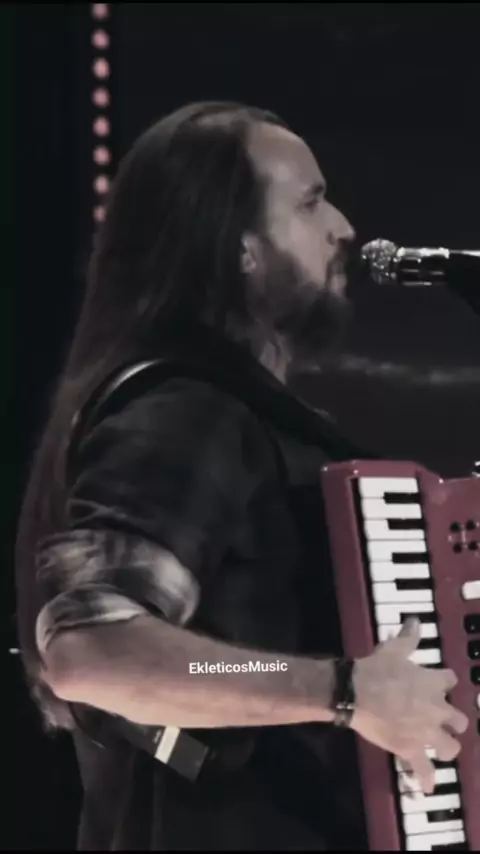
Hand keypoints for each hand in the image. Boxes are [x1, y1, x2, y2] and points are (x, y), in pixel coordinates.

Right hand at [350, 617, 468, 794]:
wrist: (356, 692)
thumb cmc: (376, 668)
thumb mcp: (394, 648)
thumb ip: (409, 636)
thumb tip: (416, 620)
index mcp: (433, 683)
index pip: (450, 681)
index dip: (444, 682)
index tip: (439, 682)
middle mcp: (436, 709)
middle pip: (459, 719)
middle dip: (453, 720)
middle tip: (443, 719)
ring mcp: (426, 732)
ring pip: (450, 747)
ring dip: (447, 747)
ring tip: (442, 749)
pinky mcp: (412, 750)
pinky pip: (424, 769)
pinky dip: (426, 778)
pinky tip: (427, 786)